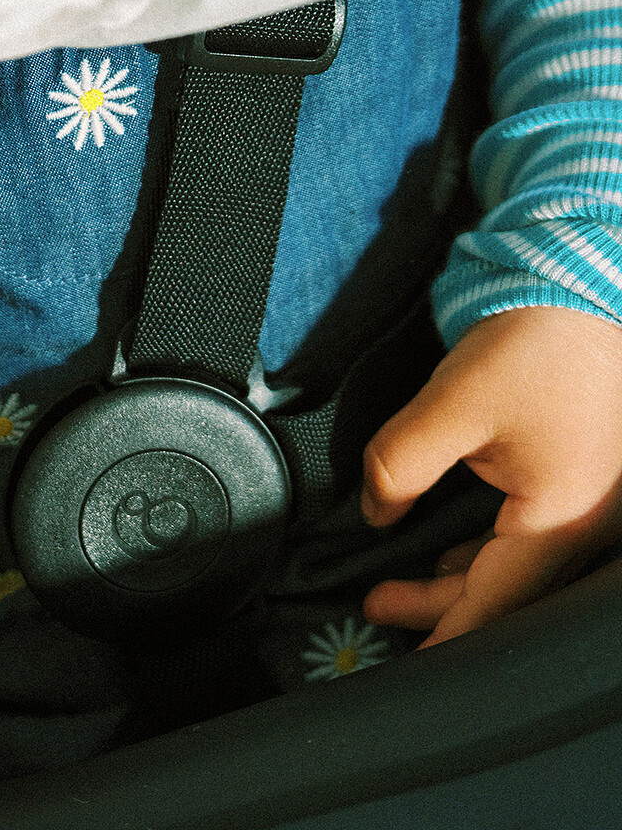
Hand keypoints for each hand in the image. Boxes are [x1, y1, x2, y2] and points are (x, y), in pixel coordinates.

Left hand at [361, 307, 621, 645]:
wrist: (583, 292)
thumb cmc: (533, 347)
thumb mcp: (450, 407)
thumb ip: (400, 465)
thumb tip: (374, 511)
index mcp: (563, 521)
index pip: (495, 603)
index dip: (445, 634)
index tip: (406, 669)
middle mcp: (586, 526)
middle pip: (506, 592)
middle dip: (439, 607)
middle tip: (374, 607)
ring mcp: (588, 507)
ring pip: (518, 567)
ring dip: (459, 579)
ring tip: (398, 587)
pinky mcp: (579, 484)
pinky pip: (530, 538)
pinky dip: (486, 552)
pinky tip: (448, 551)